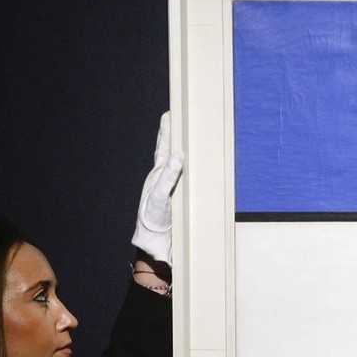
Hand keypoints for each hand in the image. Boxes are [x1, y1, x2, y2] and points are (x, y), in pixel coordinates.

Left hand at [131, 111, 183, 264]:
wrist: (156, 243)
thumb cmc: (152, 219)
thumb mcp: (158, 195)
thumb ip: (168, 176)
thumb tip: (179, 155)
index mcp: (158, 174)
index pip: (163, 146)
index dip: (166, 130)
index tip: (169, 113)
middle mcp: (167, 178)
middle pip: (172, 151)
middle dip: (176, 135)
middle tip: (180, 118)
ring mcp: (176, 187)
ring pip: (183, 164)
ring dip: (187, 150)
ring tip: (192, 137)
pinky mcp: (184, 198)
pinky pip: (192, 179)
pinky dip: (196, 170)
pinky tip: (203, 167)